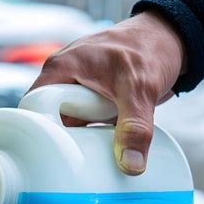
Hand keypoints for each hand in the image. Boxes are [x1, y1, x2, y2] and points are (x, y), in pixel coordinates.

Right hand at [28, 11, 185, 174]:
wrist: (168, 40)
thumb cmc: (149, 47)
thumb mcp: (141, 89)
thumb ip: (135, 128)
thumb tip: (130, 163)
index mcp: (62, 67)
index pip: (35, 106)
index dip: (40, 130)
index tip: (54, 152)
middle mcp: (63, 78)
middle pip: (48, 119)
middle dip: (65, 138)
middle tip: (81, 152)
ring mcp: (75, 91)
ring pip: (66, 125)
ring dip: (81, 137)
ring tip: (94, 146)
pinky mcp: (88, 101)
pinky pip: (81, 125)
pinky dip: (92, 134)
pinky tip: (103, 140)